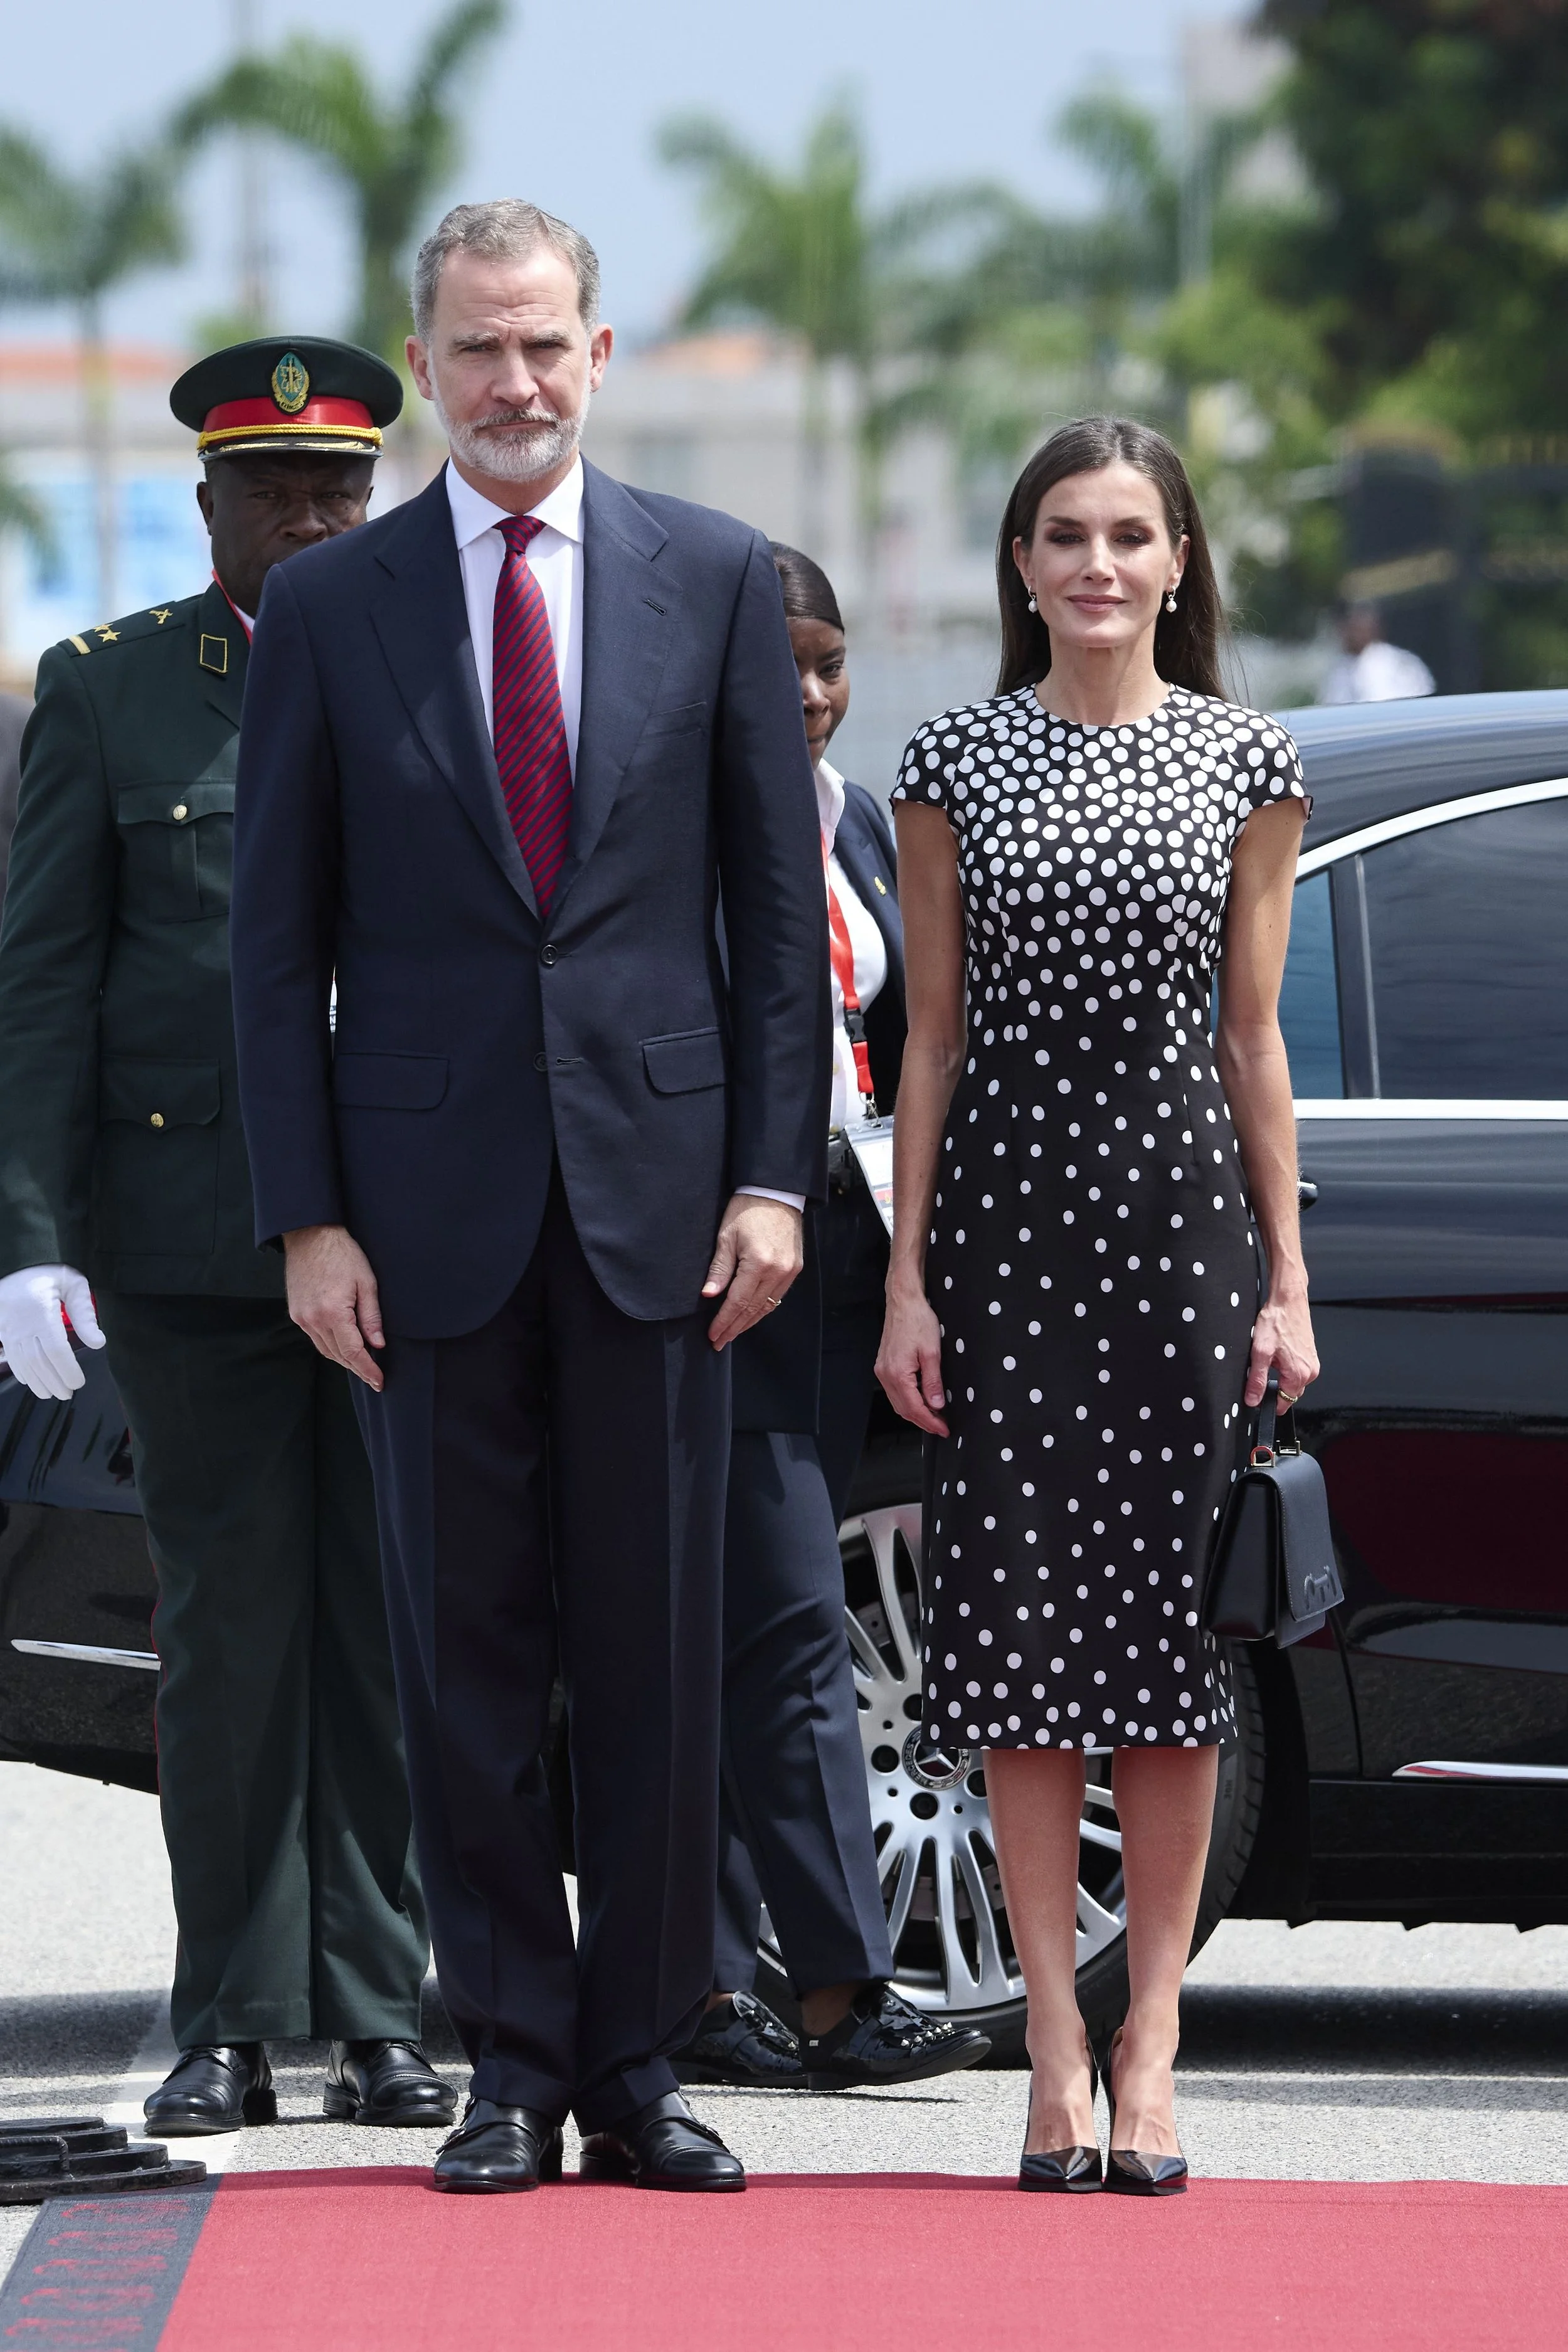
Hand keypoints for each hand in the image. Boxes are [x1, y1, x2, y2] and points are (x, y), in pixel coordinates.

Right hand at [0, 1265, 105, 1400]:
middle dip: (55, 1382)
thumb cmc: (47, 1271)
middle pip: (39, 1362)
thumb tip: (98, 1343)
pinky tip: (33, 1382)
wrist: (15, 1264)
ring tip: (53, 1393)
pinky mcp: (2, 1331)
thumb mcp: (72, 1284)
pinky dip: (23, 1373)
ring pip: (23, 1364)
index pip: (55, 1349)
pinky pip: (11, 1357)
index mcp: (40, 1310)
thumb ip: (84, 1314)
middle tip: (68, 1393)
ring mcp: (8, 1328)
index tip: (79, 1382)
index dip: (67, 1370)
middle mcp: (20, 1323)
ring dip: (39, 1383)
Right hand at [283, 1224, 385, 1390]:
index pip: (353, 1352)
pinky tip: (344, 1346)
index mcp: (333, 1312)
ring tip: (363, 1365)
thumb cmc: (343, 1254)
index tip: (379, 1382)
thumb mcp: (367, 1283)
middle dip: (358, 1368)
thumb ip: (371, 1317)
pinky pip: (316, 1339)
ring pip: (326, 1350)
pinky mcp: (296, 1313)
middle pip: (338, 1355)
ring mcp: (302, 1317)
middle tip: (375, 1377)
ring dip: (344, 1359)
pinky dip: (331, 1346)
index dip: (368, 1370)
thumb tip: (378, 1345)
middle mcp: (313, 1319)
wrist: (311, 1235)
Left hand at [702, 1195, 803, 1349]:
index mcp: (758, 1263)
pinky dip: (763, 1309)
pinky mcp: (795, 1268)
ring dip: (748, 1323)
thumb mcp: (727, 1236)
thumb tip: (708, 1295)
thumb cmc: (747, 1210)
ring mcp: (790, 1271)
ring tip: (732, 1334)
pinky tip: (751, 1316)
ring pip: (767, 1307)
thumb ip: (719, 1269)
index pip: (738, 1302)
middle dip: (734, 1328)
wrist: (777, 1192)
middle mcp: (778, 1271)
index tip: (713, 1335)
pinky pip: (777, 1297)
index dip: (724, 1321)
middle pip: (753, 1309)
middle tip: (719, 1342)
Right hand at [875, 1277, 948, 1436]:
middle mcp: (886, 1375)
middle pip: (903, 1409)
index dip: (930, 1422)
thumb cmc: (917, 1321)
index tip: (943, 1429)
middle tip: (941, 1427)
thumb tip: (936, 1404)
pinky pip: (894, 1392)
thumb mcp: (932, 1352)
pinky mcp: (883, 1366)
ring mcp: (882, 1370)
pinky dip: (907, 1401)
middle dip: (923, 1421)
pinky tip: (920, 1400)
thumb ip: (933, 1381)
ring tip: (933, 1417)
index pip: (914, 1408)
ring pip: (897, 1403)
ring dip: (915, 1413)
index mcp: (897, 1373)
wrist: (903, 1302)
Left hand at [1245, 1287, 1318, 1409]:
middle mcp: (1310, 1371)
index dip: (1269, 1402)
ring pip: (1293, 1380)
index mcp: (1299, 1375)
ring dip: (1280, 1375)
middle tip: (1262, 1369)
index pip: (1285, 1402)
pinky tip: (1278, 1351)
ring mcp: (1312, 1362)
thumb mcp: (1260, 1353)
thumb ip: (1257, 1380)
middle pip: (1290, 1393)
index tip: (1259, 1397)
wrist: (1288, 1300)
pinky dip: (1286, 1365)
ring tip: (1271, 1356)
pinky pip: (1297, 1369)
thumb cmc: (1277, 1321)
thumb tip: (1253, 1399)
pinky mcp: (1310, 1355)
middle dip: (1275, 1387)